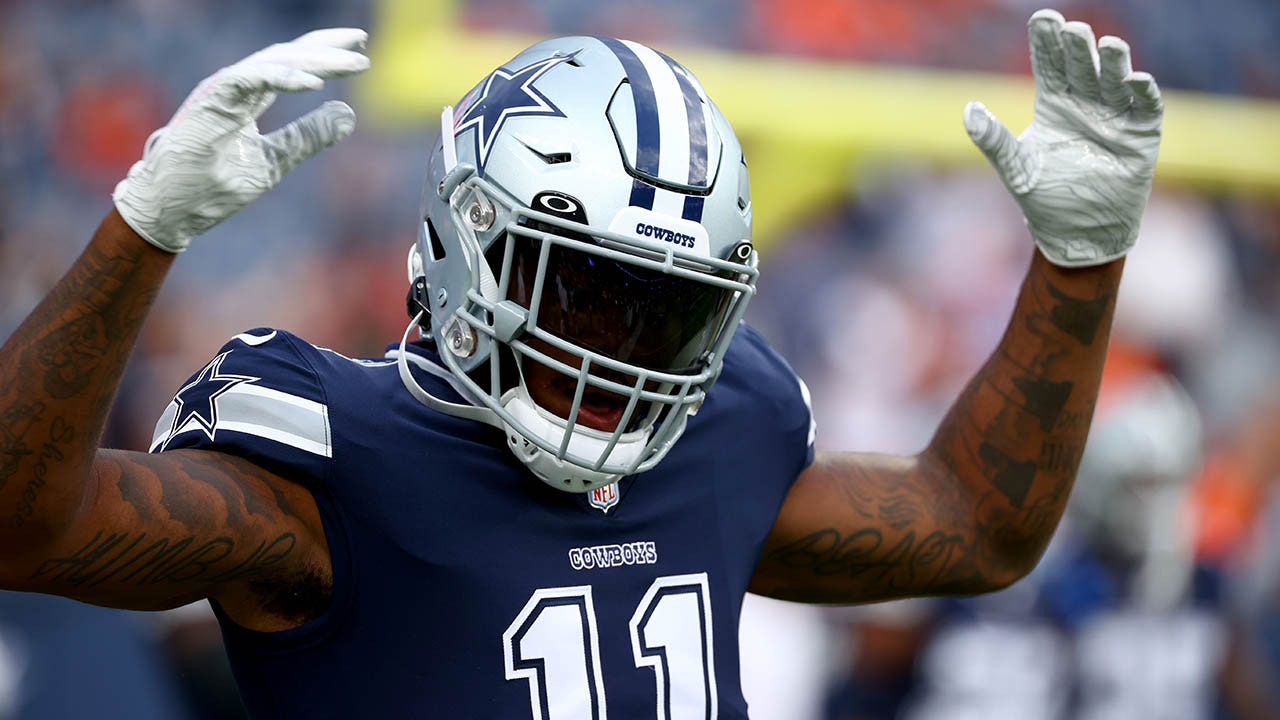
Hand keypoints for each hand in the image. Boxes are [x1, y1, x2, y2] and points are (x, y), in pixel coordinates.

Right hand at [113, 29, 370, 252]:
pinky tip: (314, 83)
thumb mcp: (276, 159)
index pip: (291, 65)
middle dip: (326, 47)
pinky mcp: (210, 100)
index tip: (360, 53)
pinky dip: (283, 78)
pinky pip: (250, 79)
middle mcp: (237, 86)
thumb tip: (349, 113)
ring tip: (352, 63)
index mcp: (249, 97)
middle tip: (362, 43)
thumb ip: (308, 136)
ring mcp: (222, 90)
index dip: (324, 55)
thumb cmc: (213, 186)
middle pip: (286, 55)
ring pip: (274, 62)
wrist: (172, 210)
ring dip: (315, 61)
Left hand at [965, 10, 1161, 266]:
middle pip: (1083, 67)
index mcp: (1054, 106)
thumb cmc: (1045, 200)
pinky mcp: (1140, 138)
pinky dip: (1142, 95)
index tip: (1043, 18)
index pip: (1050, 66)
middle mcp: (1086, 105)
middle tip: (1074, 30)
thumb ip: (994, 140)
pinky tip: (1136, 80)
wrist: (1078, 235)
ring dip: (1114, 64)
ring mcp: (1115, 119)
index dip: (1047, 43)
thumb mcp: (1016, 168)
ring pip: (1115, 82)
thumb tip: (968, 110)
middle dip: (1079, 48)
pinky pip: (1145, 110)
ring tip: (1109, 46)